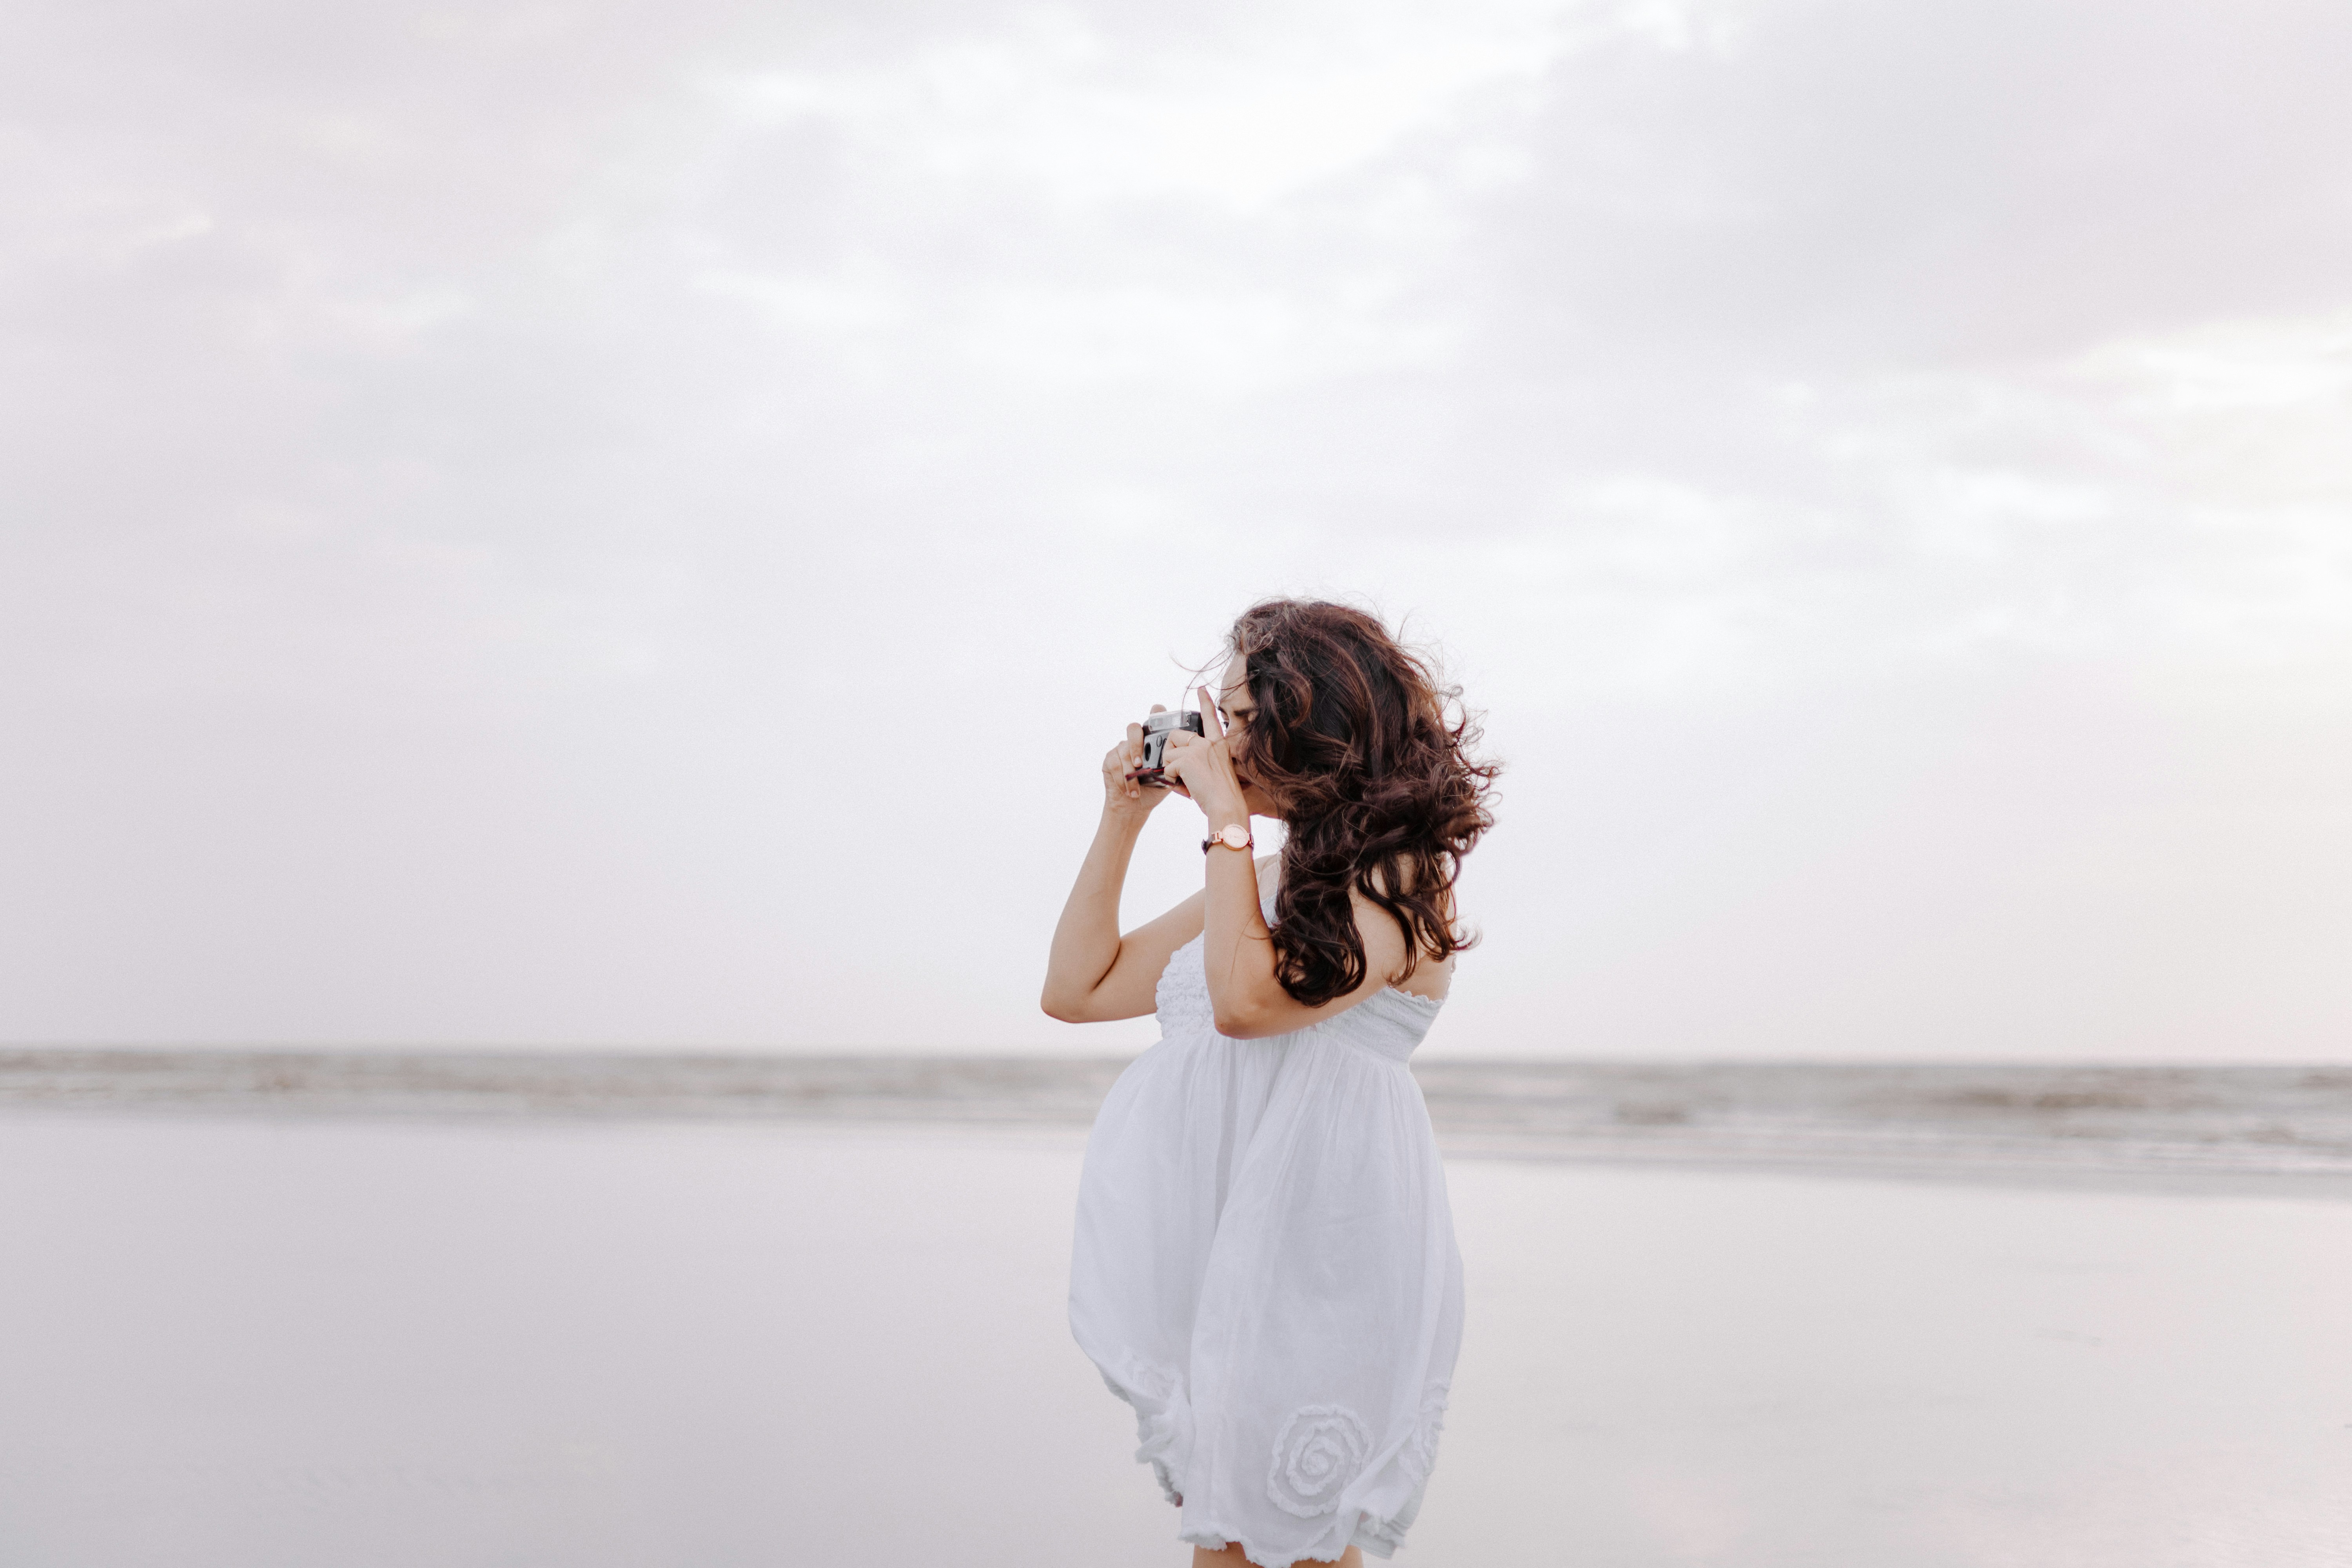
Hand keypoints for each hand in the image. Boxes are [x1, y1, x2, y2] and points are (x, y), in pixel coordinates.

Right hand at [1102, 704, 1176, 819]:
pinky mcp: (1110, 760)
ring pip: (1123, 750)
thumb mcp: (1169, 777)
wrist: (1135, 806)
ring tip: (1137, 788)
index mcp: (1153, 741)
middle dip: (1137, 744)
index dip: (1156, 713)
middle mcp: (1136, 741)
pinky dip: (1123, 780)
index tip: (1159, 716)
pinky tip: (1130, 790)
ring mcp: (1121, 749)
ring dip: (1130, 772)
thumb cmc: (1154, 789)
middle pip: (1133, 728)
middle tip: (1140, 763)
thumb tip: (1184, 760)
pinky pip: (1115, 764)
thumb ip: (1174, 765)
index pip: (1154, 718)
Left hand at [1158, 687, 1249, 829]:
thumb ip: (1202, 761)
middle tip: (1179, 771)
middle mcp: (1209, 743)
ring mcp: (1198, 749)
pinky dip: (1170, 780)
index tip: (1201, 689)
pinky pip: (1167, 767)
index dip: (1205, 703)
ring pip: (1168, 753)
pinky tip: (1184, 787)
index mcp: (1219, 744)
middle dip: (1170, 753)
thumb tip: (1178, 765)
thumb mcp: (1216, 771)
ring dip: (1170, 770)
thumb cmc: (1222, 796)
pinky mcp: (1187, 759)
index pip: (1211, 719)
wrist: (1226, 806)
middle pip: (1175, 736)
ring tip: (1185, 782)